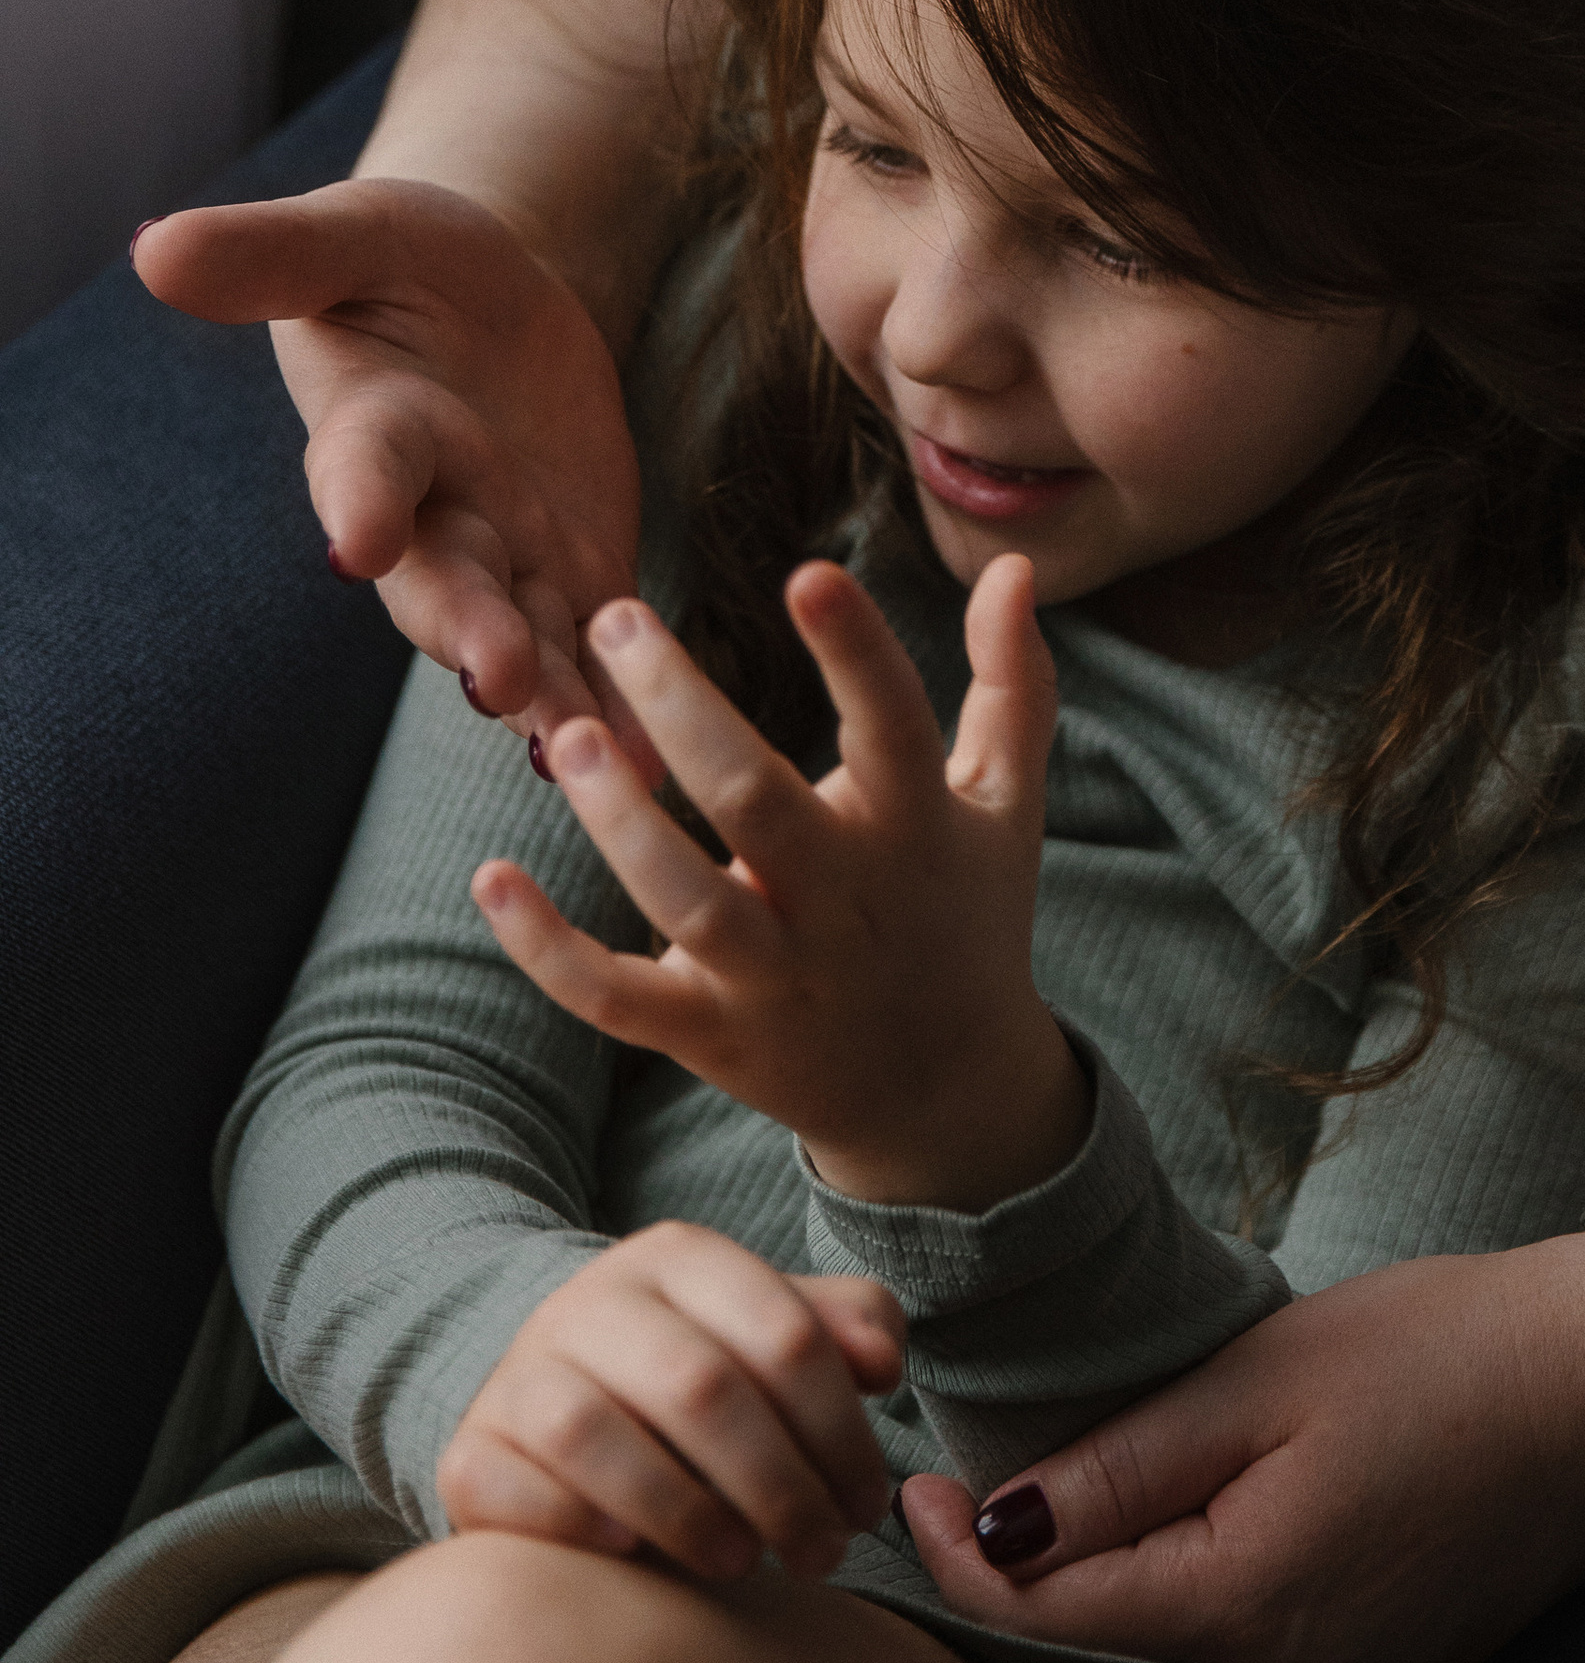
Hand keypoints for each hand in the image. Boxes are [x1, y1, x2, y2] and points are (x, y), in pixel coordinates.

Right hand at [134, 179, 640, 736]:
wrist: (497, 298)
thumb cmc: (407, 260)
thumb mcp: (357, 234)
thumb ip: (273, 252)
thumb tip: (154, 249)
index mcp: (374, 427)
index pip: (361, 466)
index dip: (358, 499)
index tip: (356, 537)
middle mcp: (430, 513)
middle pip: (442, 584)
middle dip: (466, 628)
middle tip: (492, 674)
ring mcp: (506, 553)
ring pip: (521, 637)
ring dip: (545, 694)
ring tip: (579, 746)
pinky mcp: (577, 570)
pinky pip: (595, 648)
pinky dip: (616, 703)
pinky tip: (644, 760)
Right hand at [436, 1222, 904, 1578]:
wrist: (559, 1405)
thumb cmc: (701, 1381)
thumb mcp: (777, 1336)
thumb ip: (845, 1329)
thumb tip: (881, 1362)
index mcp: (680, 1257)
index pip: (785, 1333)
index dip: (841, 1431)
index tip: (866, 1505)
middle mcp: (591, 1298)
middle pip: (701, 1386)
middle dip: (779, 1485)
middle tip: (821, 1553)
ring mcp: (520, 1370)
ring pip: (597, 1433)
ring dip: (686, 1512)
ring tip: (742, 1562)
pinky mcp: (469, 1447)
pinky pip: (509, 1485)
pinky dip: (575, 1525)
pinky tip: (632, 1554)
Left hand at [473, 557, 1089, 1211]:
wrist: (946, 1095)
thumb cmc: (969, 913)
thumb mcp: (1007, 803)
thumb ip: (1012, 683)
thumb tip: (1014, 567)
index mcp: (917, 827)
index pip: (892, 727)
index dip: (855, 653)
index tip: (806, 573)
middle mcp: (843, 903)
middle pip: (756, 803)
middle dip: (683, 709)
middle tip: (615, 616)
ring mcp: (772, 977)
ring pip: (683, 901)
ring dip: (618, 822)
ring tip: (565, 734)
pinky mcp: (709, 1035)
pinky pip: (616, 998)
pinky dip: (548, 951)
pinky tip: (491, 877)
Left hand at [898, 1237, 1584, 1662]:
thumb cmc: (1437, 1354)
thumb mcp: (1259, 1380)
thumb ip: (1121, 1466)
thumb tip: (997, 1526)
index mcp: (1245, 1606)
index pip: (1049, 1616)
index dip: (961, 1558)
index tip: (919, 1483)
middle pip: (1103, 1650)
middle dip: (1024, 1575)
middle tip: (970, 1476)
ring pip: (1167, 1659)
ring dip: (1103, 1588)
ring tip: (1063, 1490)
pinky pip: (1238, 1660)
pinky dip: (1184, 1601)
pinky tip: (1179, 1524)